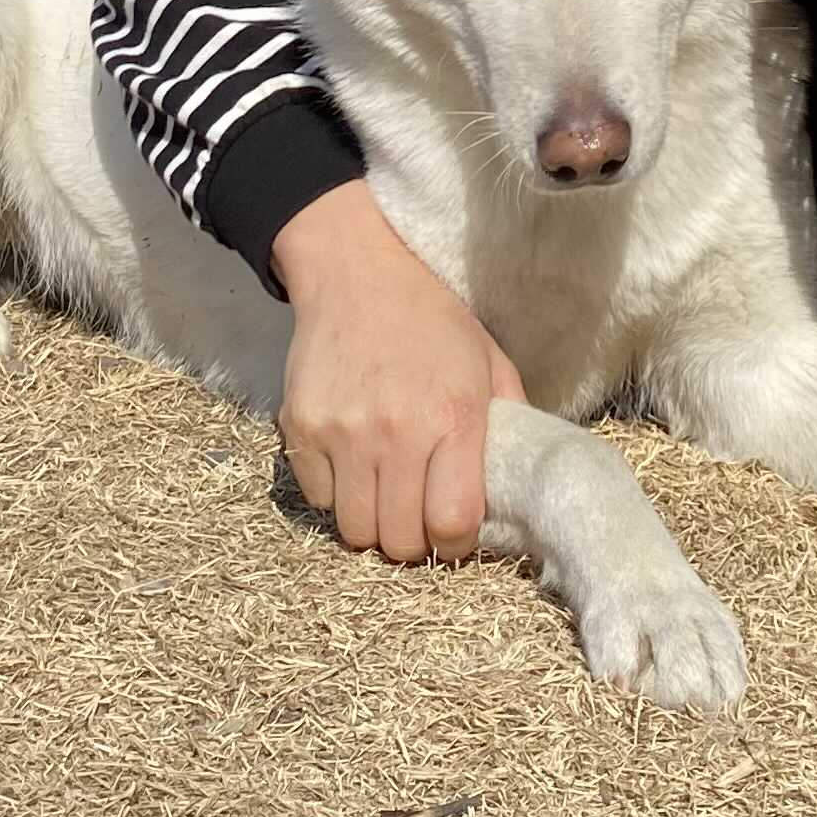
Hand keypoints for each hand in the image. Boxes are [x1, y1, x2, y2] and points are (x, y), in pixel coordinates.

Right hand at [273, 180, 525, 565]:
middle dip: (413, 540)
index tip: (455, 533)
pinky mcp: (300, 428)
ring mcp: (341, 433)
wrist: (356, 272)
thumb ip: (507, 427)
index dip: (456, 544)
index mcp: (453, 417)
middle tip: (418, 515)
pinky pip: (317, 499)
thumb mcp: (489, 362)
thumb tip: (516, 491)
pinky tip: (352, 460)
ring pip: (354, 530)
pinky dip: (336, 493)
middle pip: (398, 541)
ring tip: (385, 491)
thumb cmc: (432, 319)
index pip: (452, 524)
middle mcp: (395, 432)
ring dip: (373, 522)